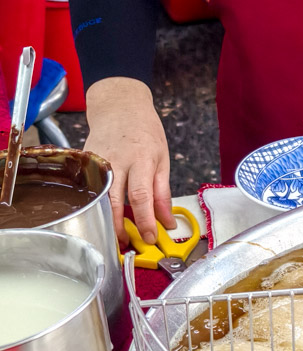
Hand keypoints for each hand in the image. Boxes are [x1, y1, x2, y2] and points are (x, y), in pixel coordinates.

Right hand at [84, 77, 174, 243]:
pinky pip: (89, 189)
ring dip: (106, 221)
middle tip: (127, 245)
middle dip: (120, 227)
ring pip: (99, 198)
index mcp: (142, 159)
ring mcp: (98, 161)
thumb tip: (167, 221)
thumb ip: (163, 192)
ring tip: (115, 237)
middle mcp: (118, 160)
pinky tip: (101, 217)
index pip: (142, 196)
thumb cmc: (144, 130)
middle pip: (115, 200)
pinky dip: (95, 206)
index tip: (150, 237)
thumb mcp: (162, 158)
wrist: (120, 106)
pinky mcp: (85, 162)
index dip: (145, 221)